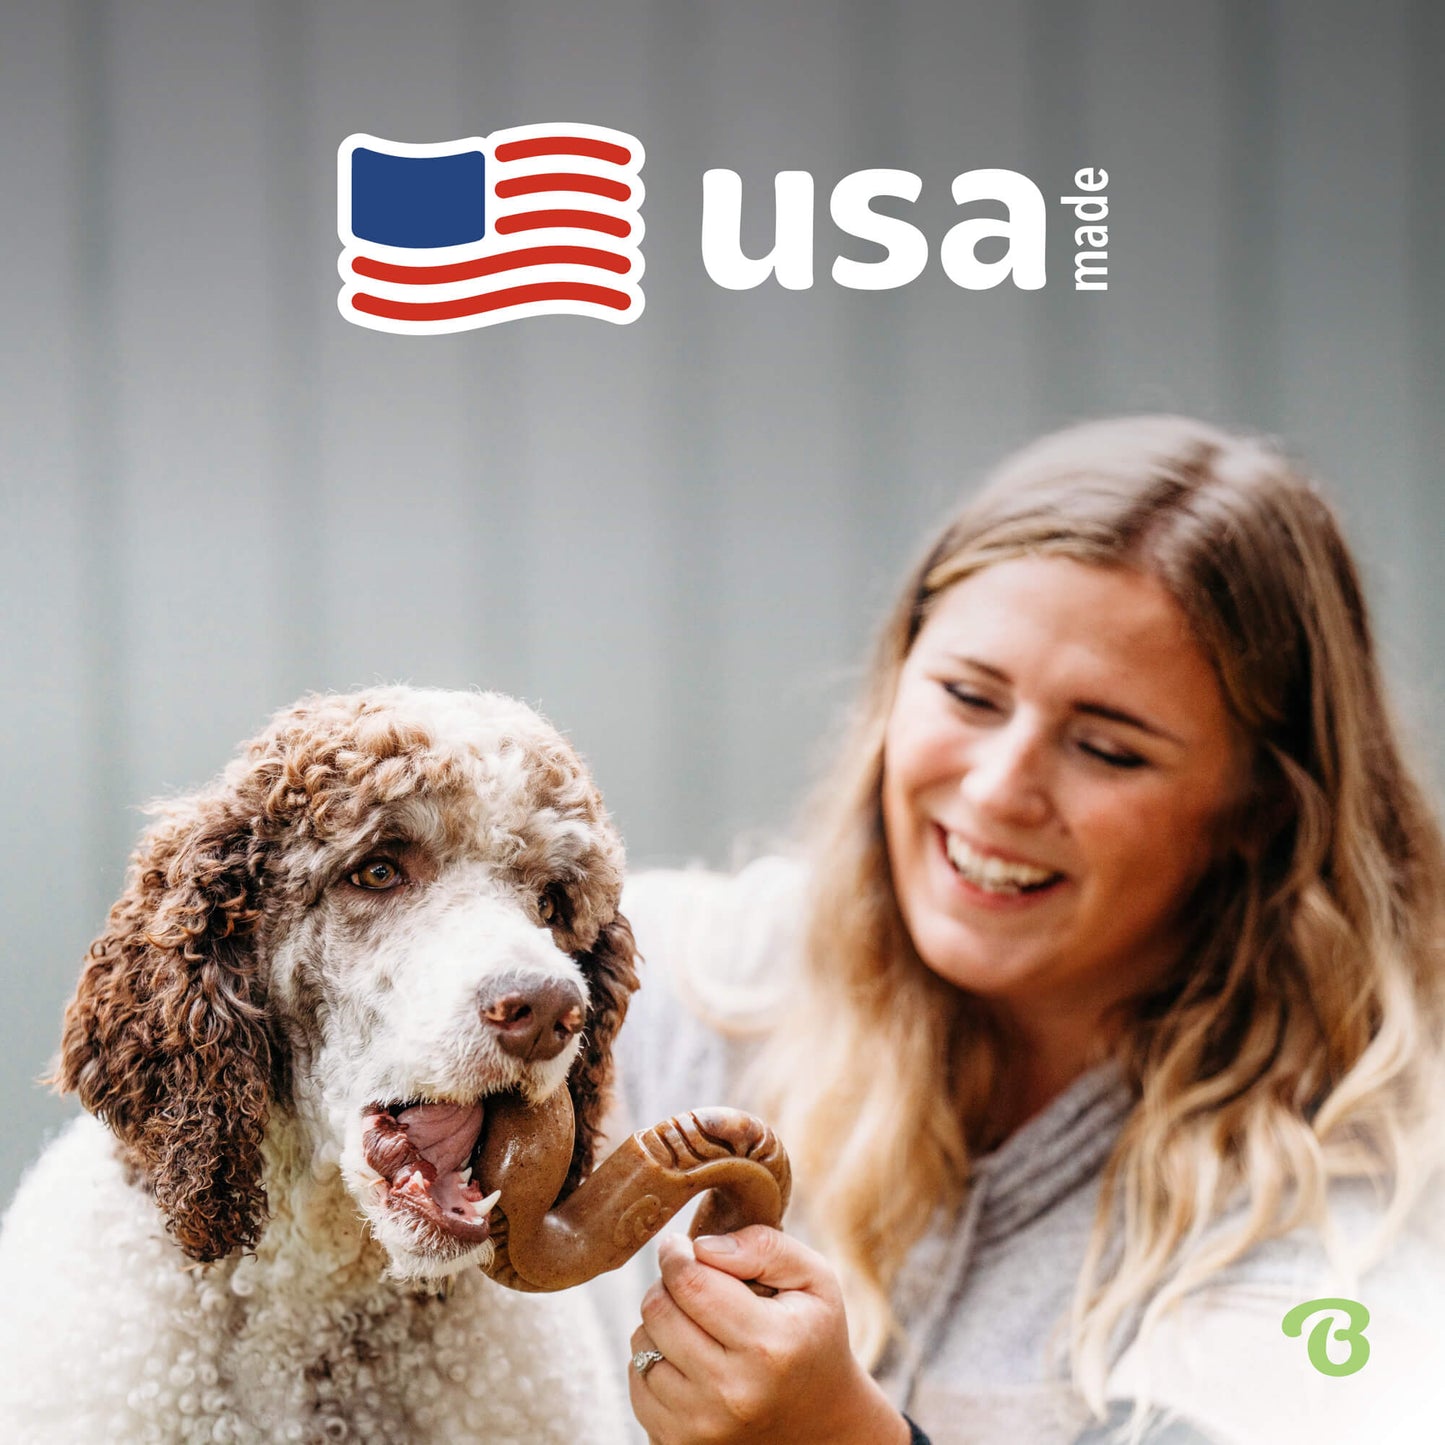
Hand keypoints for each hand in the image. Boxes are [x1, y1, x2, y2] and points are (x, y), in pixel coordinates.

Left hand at [627, 1225, 910, 1444]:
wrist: (819, 1423)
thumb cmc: (812, 1336)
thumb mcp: (814, 1278)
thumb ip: (763, 1247)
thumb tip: (701, 1247)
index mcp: (769, 1345)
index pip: (691, 1283)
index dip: (676, 1253)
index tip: (679, 1244)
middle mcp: (733, 1392)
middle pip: (659, 1311)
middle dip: (667, 1284)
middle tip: (690, 1282)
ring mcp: (703, 1425)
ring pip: (641, 1346)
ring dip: (659, 1323)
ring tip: (694, 1323)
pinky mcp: (680, 1444)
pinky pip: (637, 1384)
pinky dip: (653, 1361)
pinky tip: (686, 1357)